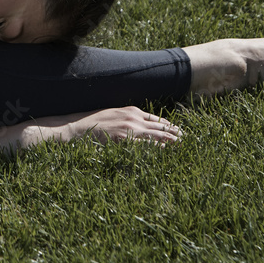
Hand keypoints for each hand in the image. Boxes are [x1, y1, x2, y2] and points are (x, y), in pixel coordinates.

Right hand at [43, 106, 182, 145]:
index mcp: (131, 111)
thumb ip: (128, 118)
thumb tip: (140, 125)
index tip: (176, 130)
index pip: (156, 119)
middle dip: (174, 133)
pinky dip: (156, 148)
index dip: (168, 125)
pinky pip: (144, 145)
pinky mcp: (124, 140)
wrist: (78, 127)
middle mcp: (133, 118)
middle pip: (160, 126)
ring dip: (170, 140)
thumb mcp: (113, 115)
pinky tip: (164, 151)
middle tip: (185, 138)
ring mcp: (129, 129)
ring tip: (181, 145)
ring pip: (156, 135)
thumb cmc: (94, 122)